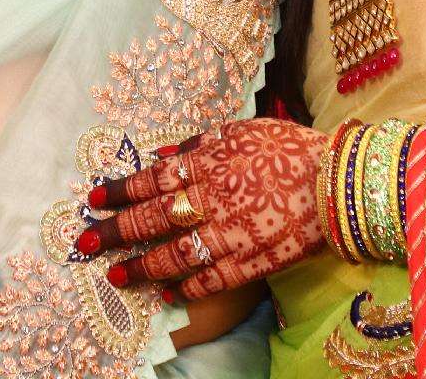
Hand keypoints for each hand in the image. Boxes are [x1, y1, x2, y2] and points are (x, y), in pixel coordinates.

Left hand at [80, 118, 329, 301]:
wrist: (339, 180)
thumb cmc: (290, 149)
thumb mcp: (242, 131)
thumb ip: (200, 144)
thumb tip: (161, 157)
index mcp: (209, 161)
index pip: (152, 179)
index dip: (120, 191)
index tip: (93, 200)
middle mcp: (212, 197)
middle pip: (153, 217)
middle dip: (115, 232)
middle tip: (86, 243)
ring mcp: (231, 232)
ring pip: (175, 253)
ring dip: (143, 266)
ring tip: (118, 276)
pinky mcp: (253, 260)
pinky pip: (213, 278)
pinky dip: (189, 287)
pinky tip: (170, 295)